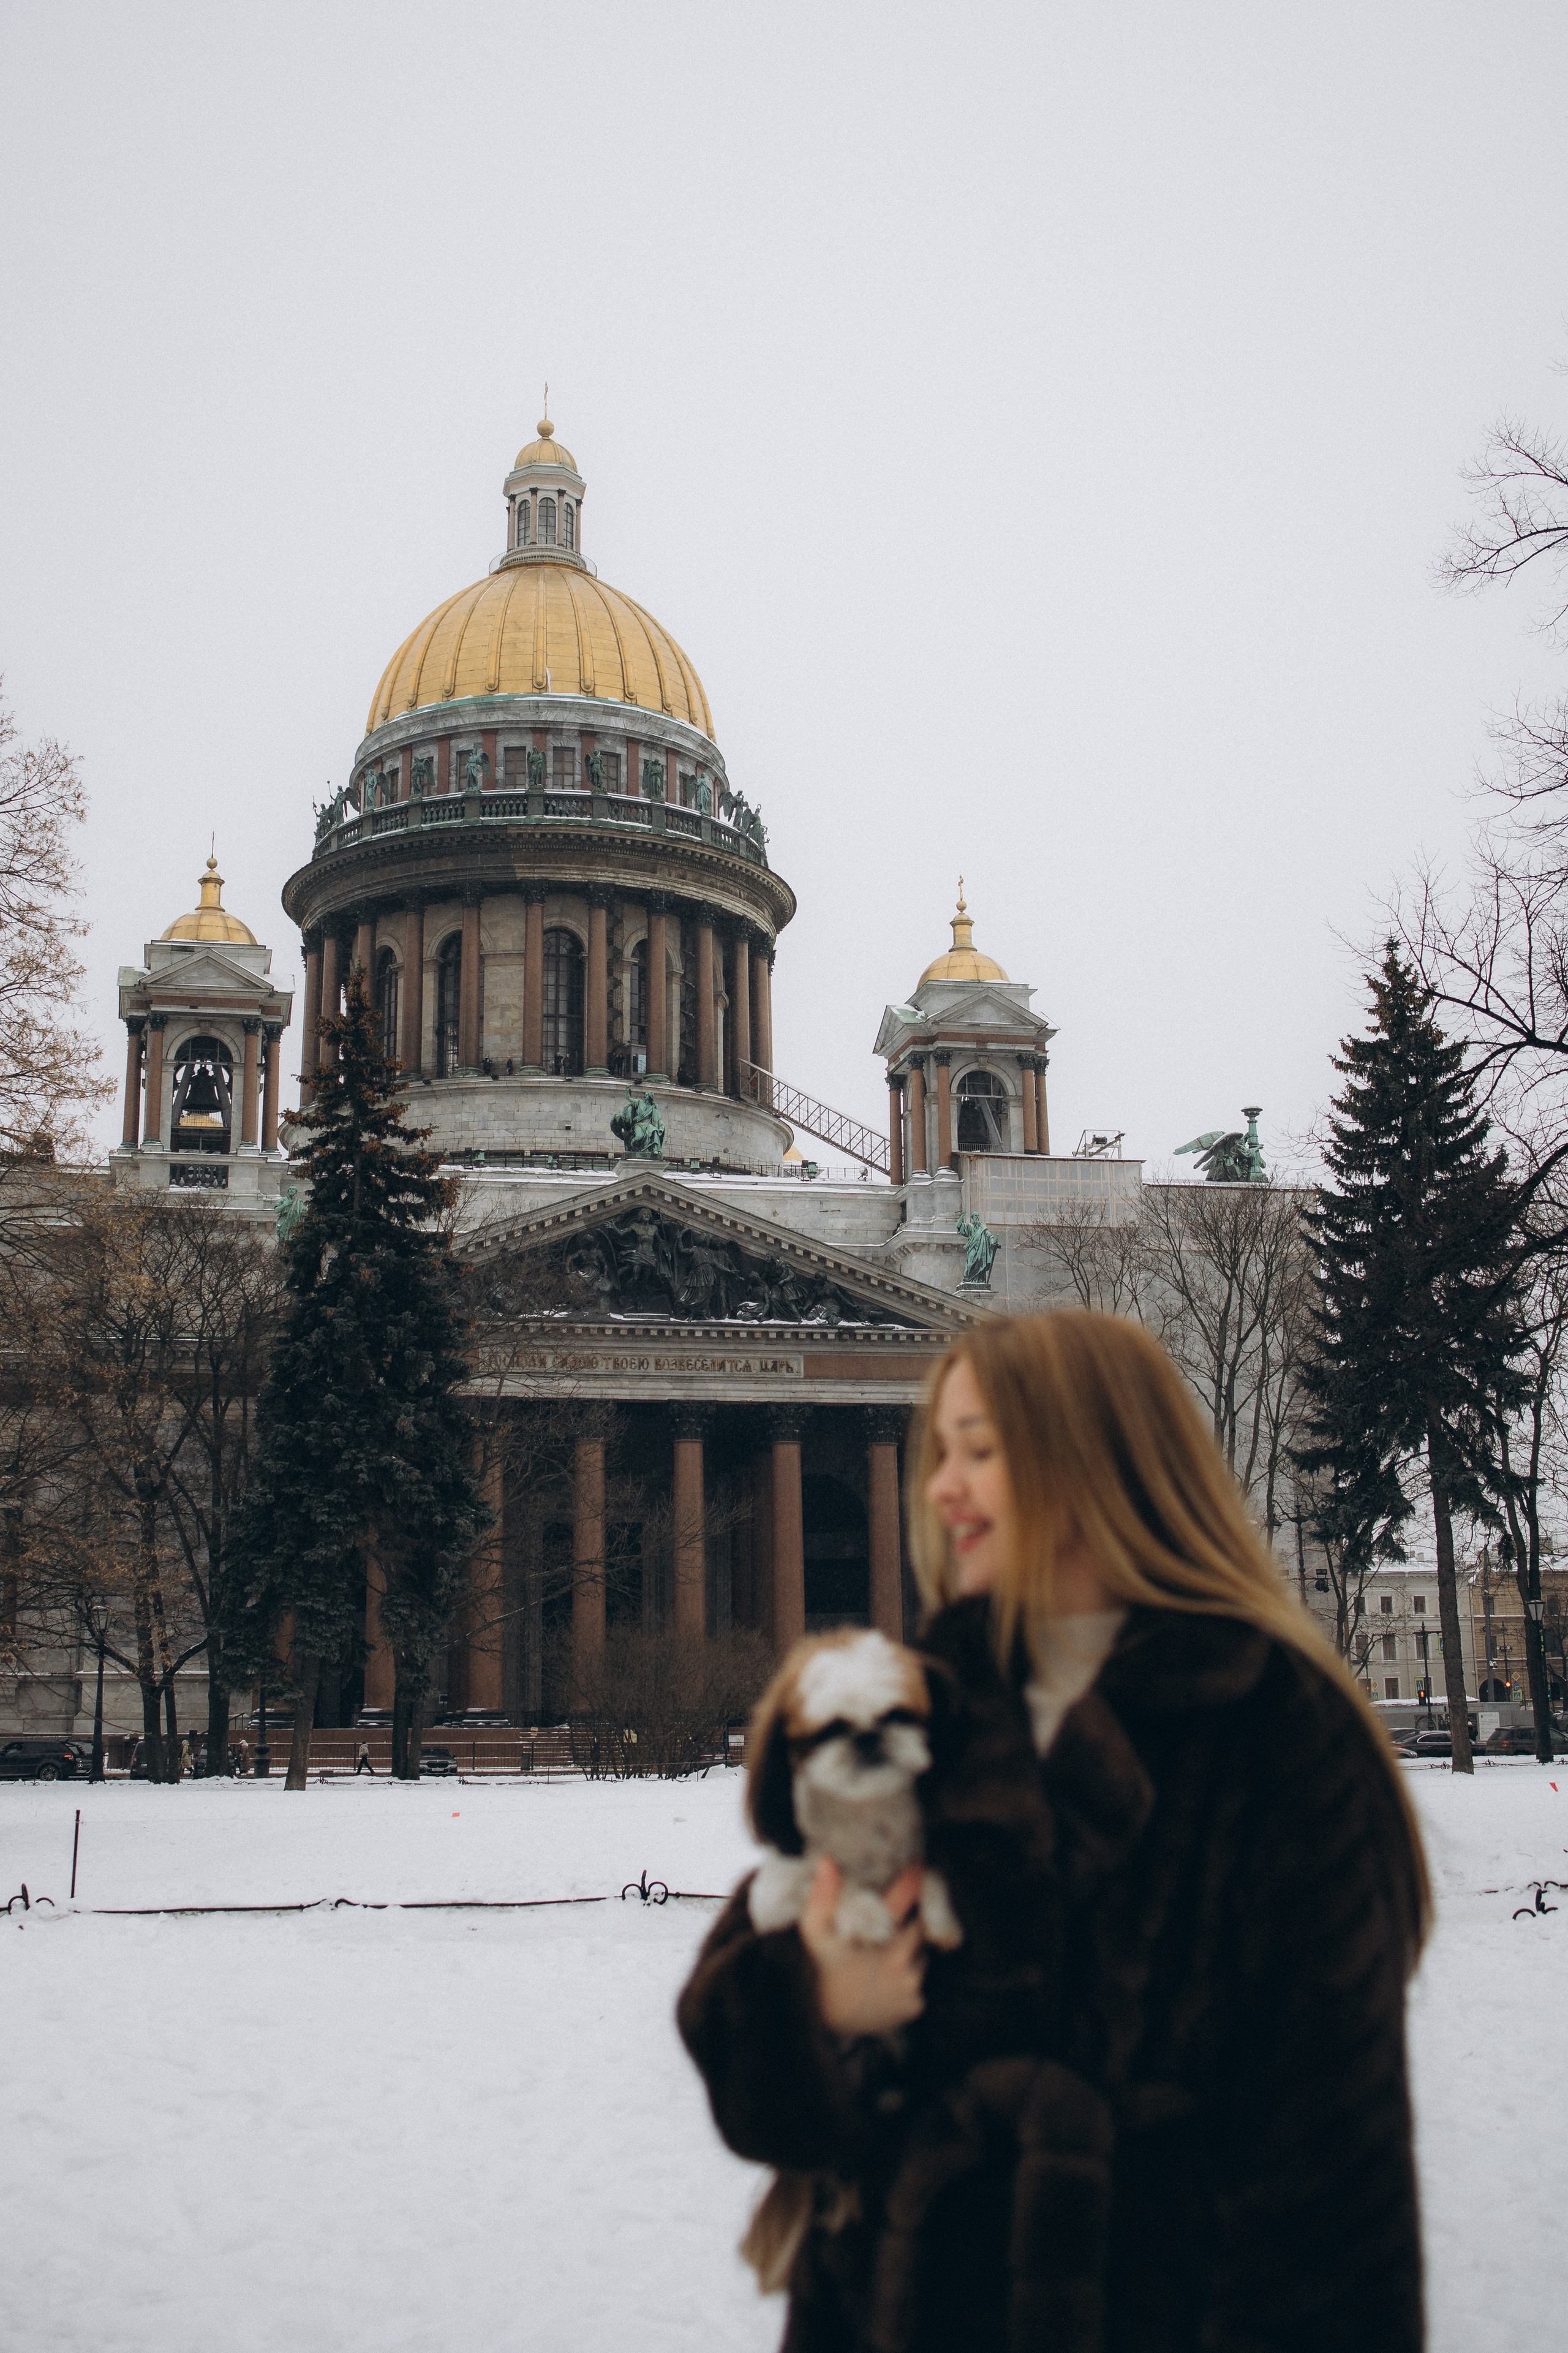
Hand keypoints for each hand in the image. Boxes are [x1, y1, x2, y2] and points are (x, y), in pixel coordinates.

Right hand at [799, 1857, 926, 2036]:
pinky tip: (885, 1978)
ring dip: (907, 1952)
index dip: (913, 1884)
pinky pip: (919, 1980)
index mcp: (890, 1950)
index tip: (917, 1866)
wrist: (829, 2020)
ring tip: (882, 1956)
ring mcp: (914, 1990)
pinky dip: (906, 1976)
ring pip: (920, 1956)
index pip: (914, 1909)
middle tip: (883, 1930)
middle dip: (905, 1926)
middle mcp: (908, 1971)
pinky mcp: (916, 2006)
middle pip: (918, 1933)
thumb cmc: (824, 1970)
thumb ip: (822, 1898)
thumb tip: (827, 1862)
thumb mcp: (817, 1934)